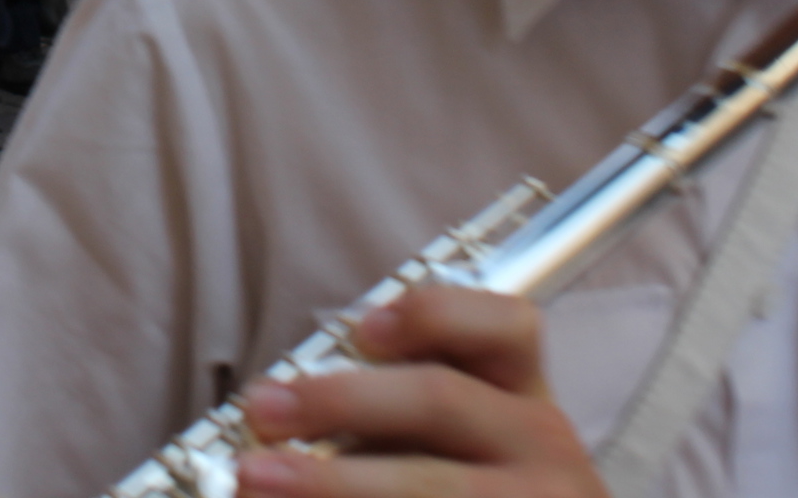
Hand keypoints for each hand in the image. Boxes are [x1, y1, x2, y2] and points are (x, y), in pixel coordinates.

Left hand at [237, 287, 602, 497]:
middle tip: (262, 412)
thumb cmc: (464, 491)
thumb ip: (386, 414)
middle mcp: (543, 445)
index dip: (433, 316)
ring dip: (330, 481)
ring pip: (427, 484)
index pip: (506, 325)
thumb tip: (279, 406)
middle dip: (339, 401)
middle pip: (440, 399)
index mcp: (524, 397)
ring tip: (254, 482)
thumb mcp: (449, 443)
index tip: (363, 331)